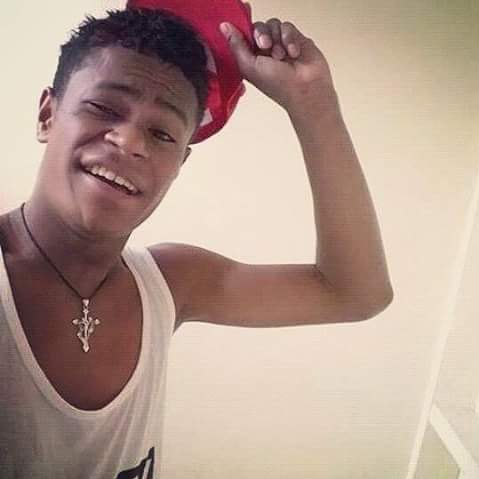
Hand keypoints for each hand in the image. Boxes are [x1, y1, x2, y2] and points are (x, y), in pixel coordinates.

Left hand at [220, 3, 336, 112]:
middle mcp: (264, 51)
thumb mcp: (250, 66)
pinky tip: (293, 52)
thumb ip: (236, 45)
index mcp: (250, 59)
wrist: (306, 88)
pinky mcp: (294, 39)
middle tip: (266, 46)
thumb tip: (224, 26)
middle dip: (261, 34)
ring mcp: (280, 44)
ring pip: (273, 24)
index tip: (243, 10)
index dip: (241, 23)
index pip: (242, 35)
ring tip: (282, 56)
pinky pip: (287, 26)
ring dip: (277, 39)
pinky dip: (289, 38)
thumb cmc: (278, 84)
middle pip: (257, 27)